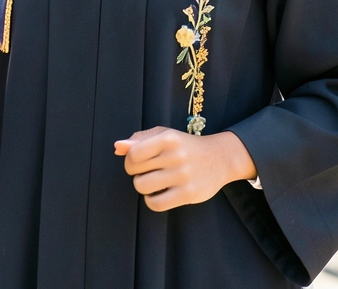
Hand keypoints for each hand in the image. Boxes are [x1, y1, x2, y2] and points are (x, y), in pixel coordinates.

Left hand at [115, 127, 255, 211]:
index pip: (132, 154)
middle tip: (151, 171)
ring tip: (155, 182)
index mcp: (168, 138)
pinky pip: (155, 204)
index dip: (130, 160)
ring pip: (142, 187)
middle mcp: (176, 156)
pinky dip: (152, 201)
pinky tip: (160, 194)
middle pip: (134, 171)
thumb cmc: (186, 146)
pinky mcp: (188, 194)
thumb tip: (117, 148)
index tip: (140, 161)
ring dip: (144, 186)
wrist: (220, 158)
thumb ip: (139, 140)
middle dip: (137, 172)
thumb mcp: (165, 135)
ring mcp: (183, 176)